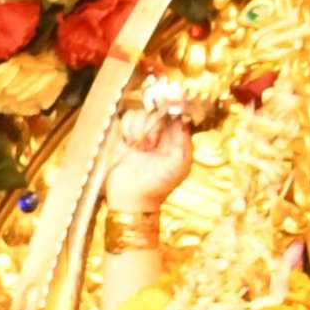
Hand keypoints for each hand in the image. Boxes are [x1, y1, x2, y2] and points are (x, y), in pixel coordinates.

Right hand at [100, 101, 191, 234]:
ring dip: (138, 129)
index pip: (179, 115)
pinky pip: (128, 117)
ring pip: (142, 113)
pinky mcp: (127, 134)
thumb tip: (180, 122)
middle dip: (152, 127)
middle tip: (149, 145)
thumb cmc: (156, 186)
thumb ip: (183, 144)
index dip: (171, 116)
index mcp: (178, 140)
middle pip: (159, 112)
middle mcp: (162, 135)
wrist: (128, 198)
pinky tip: (128, 143)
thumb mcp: (177, 168)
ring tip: (138, 148)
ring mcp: (144, 133)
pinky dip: (126, 128)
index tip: (164, 123)